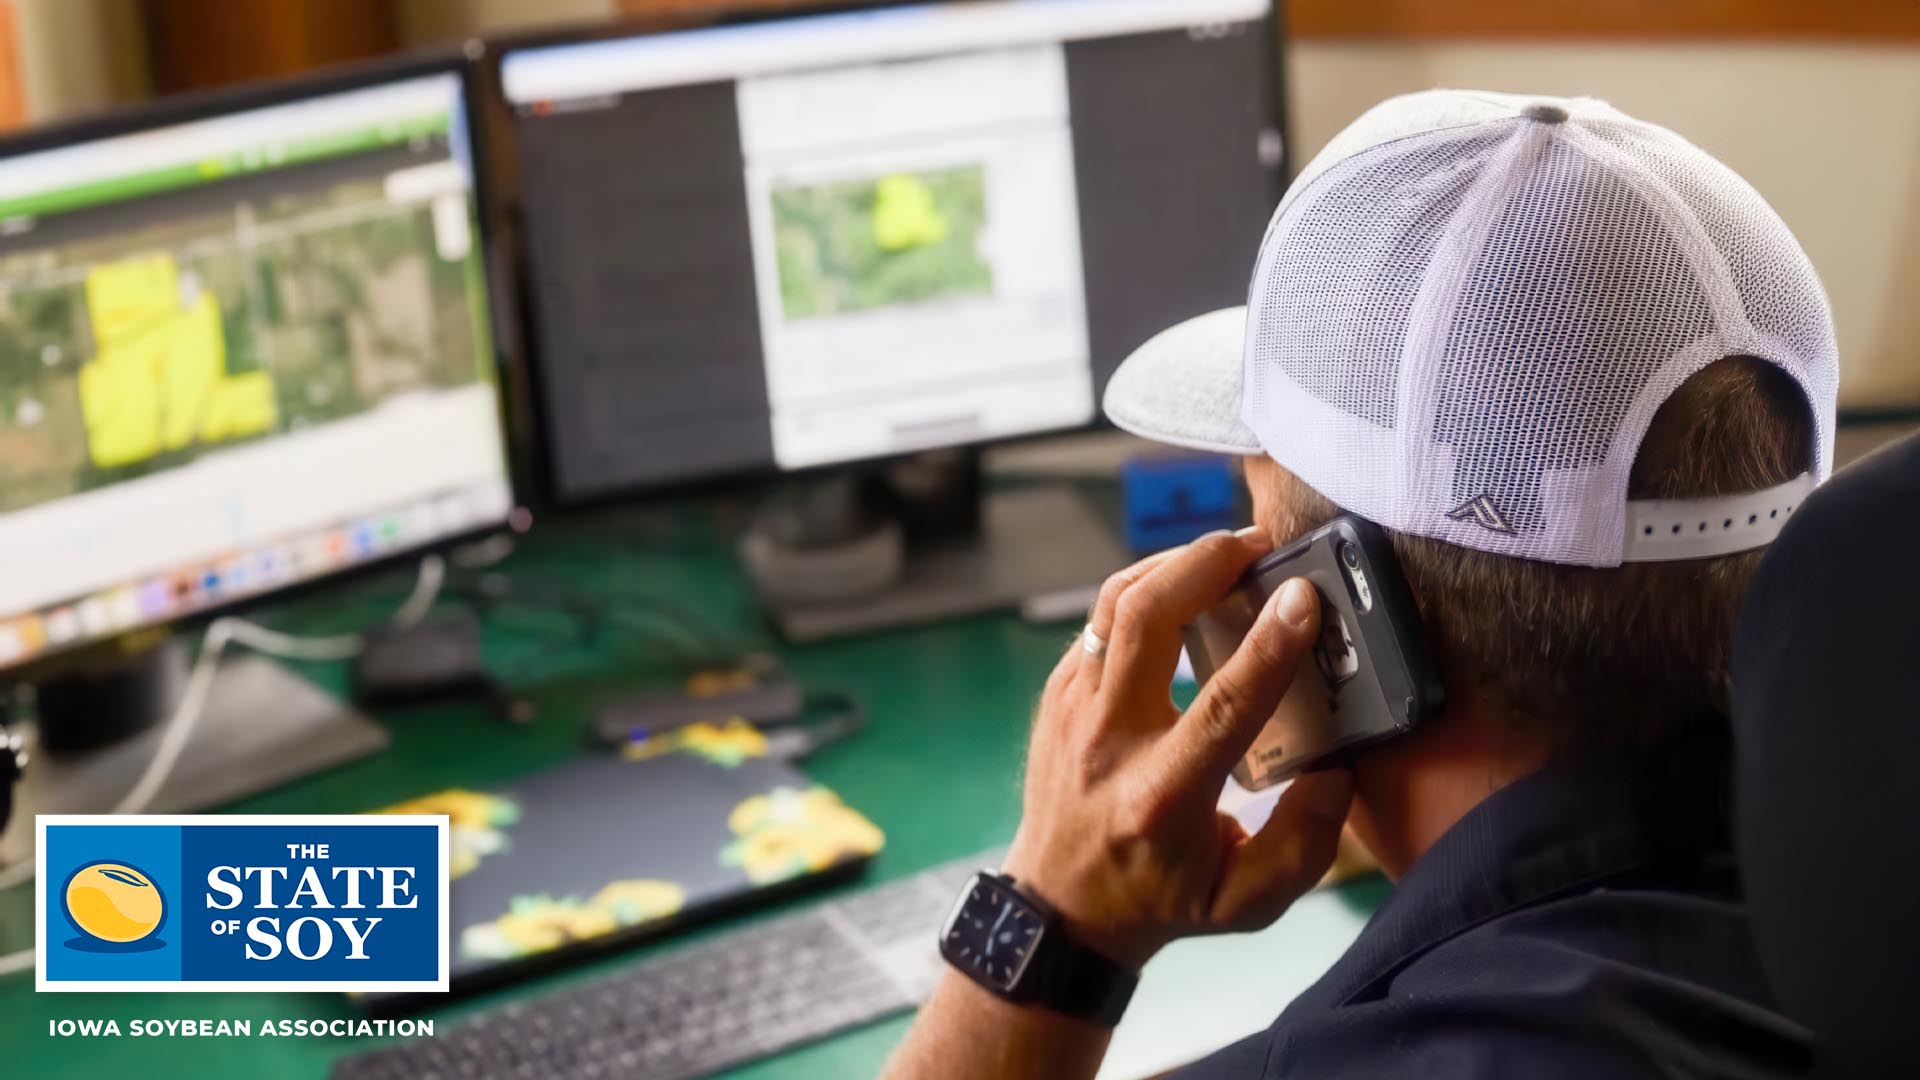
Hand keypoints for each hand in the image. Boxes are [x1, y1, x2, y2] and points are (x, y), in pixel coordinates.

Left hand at [1002, 528, 1354, 970]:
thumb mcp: (1245, 901)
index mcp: (1161, 795)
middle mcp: (1108, 742)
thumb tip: (1339, 769)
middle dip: (1203, 563)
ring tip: (1226, 553)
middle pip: (1145, 619)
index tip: (1304, 598)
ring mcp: (1071, 711)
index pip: (1220, 705)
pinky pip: (1100, 621)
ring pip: (1114, 604)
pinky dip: (1144, 592)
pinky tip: (1183, 588)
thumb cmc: (1158, 901)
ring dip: (1172, 564)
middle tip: (1257, 545)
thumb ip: (1304, 843)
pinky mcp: (1057, 694)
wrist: (1057, 909)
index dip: (1267, 647)